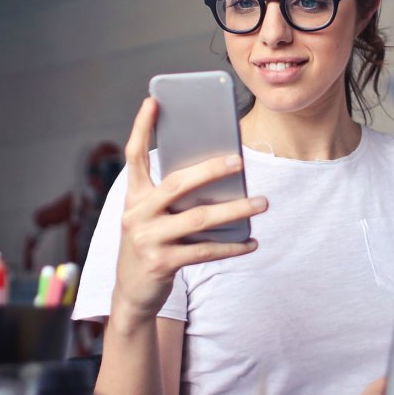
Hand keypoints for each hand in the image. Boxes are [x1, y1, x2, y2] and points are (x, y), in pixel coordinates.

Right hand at [110, 97, 266, 332]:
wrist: (132, 294)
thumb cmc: (150, 243)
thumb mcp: (151, 216)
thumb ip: (173, 197)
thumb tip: (219, 175)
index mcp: (133, 196)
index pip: (134, 155)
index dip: (141, 127)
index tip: (153, 100)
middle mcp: (136, 214)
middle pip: (176, 183)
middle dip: (210, 169)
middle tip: (239, 160)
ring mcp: (147, 239)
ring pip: (199, 218)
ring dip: (235, 210)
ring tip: (262, 202)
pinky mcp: (162, 263)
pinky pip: (205, 251)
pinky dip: (232, 246)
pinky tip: (252, 241)